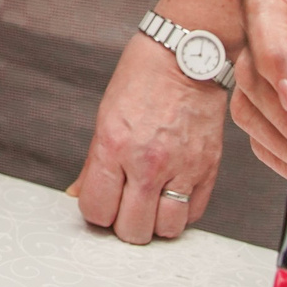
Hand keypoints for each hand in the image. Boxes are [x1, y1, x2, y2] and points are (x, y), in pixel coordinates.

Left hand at [66, 33, 226, 242]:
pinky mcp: (208, 169)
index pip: (97, 210)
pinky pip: (195, 213)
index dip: (96, 212)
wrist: (187, 55)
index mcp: (113, 146)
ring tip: (151, 204)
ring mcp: (181, 168)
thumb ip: (93, 162)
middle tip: (125, 206)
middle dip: (124, 224)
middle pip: (132, 230)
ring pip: (166, 230)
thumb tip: (79, 194)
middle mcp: (147, 163)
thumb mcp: (105, 115)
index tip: (101, 203)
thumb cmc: (143, 78)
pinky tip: (173, 194)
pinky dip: (182, 211)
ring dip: (156, 223)